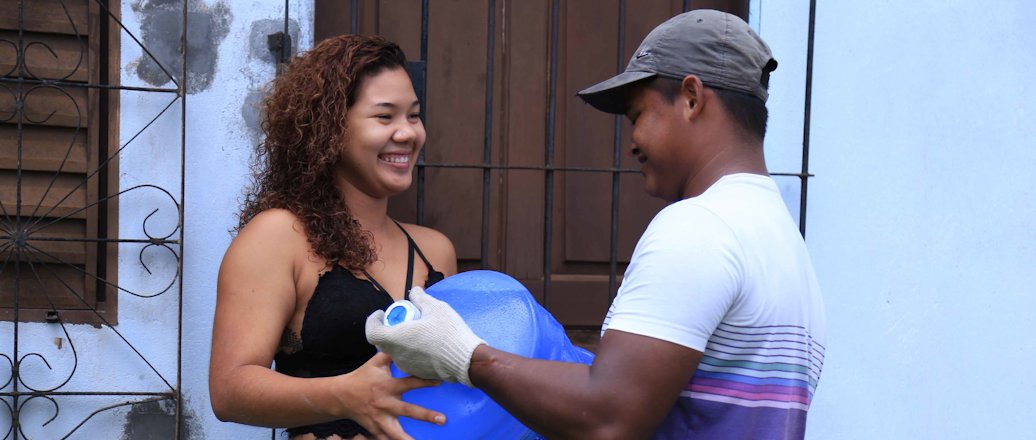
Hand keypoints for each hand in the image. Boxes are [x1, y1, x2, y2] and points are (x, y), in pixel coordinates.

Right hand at [340, 352, 445, 438]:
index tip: (440, 381)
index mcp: (387, 386)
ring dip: (408, 438)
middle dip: (425, 416)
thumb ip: (392, 353)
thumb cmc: (362, 377)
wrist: (341, 396)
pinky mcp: (375, 429)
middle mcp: (385, 403)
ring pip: (396, 432)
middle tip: (442, 420)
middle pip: (407, 411)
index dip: (425, 382)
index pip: (409, 383)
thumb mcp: (376, 362)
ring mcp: (380, 419)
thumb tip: (406, 339)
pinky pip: (386, 439)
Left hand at [366, 287, 485, 385]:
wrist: (466, 361)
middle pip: (382, 341)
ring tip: (416, 330)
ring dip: (399, 340)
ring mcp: (407, 366)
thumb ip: (420, 298)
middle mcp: (397, 354)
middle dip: (387, 328)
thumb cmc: (448, 333)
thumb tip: (414, 291)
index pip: (372, 331)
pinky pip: (407, 359)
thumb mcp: (435, 308)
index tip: (382, 314)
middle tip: (401, 320)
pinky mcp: (417, 373)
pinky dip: (409, 350)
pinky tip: (426, 343)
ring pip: (395, 351)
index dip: (373, 321)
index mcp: (396, 338)